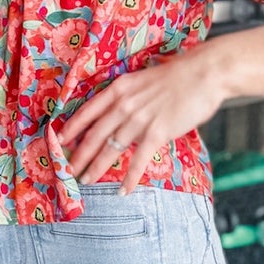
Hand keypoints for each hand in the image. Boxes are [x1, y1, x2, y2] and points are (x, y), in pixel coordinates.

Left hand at [56, 41, 231, 193]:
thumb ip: (130, 97)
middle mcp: (124, 104)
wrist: (204, 73)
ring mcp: (139, 119)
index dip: (71, 128)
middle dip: (78, 155)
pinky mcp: (156, 132)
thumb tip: (122, 115)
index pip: (87, 111)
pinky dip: (130, 177)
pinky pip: (138, 160)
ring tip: (86, 181)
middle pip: (94, 135)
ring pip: (110, 149)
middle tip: (67, 171)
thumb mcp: (144, 80)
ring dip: (96, 168)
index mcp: (119, 88)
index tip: (59, 141)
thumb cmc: (179, 76)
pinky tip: (123, 190)